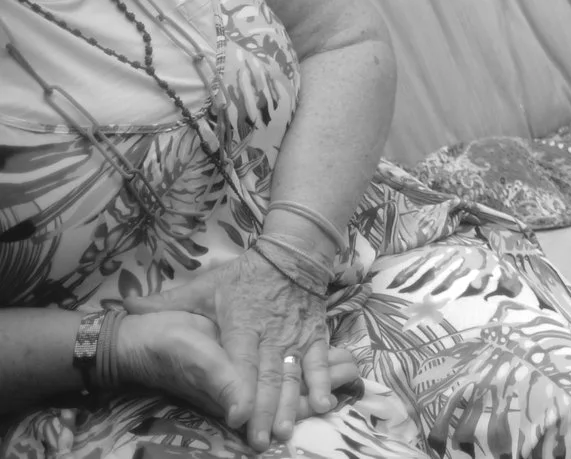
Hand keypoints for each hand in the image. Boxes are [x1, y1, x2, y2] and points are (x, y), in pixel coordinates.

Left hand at [127, 249, 349, 449]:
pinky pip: (318, 361)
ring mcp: (295, 335)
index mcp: (241, 323)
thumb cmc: (245, 275)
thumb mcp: (204, 286)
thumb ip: (166, 300)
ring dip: (290, 403)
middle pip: (267, 376)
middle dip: (264, 410)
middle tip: (259, 441)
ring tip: (284, 431)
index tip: (236, 417)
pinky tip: (324, 404)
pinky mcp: (314, 334)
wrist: (293, 252)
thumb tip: (125, 306)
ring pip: (292, 374)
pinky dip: (322, 381)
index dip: (239, 389)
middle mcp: (270, 333)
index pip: (241, 362)